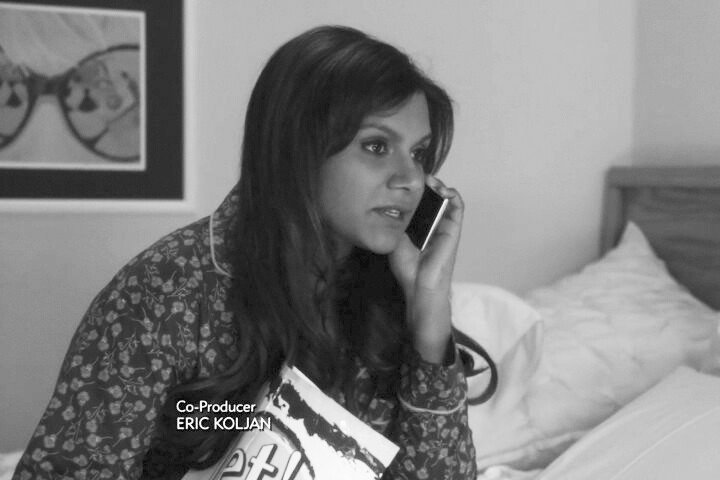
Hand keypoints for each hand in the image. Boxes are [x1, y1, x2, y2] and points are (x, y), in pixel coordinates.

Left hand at [389, 176, 463, 362]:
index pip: (420, 201)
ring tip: (429, 179)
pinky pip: (458, 207)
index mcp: (419, 225)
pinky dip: (453, 195)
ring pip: (447, 198)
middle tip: (417, 174)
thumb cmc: (407, 267)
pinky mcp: (454, 229)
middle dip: (427, 183)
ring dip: (440, 185)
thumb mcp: (395, 239)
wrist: (419, 286)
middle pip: (433, 196)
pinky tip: (443, 190)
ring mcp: (445, 225)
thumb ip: (397, 222)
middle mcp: (433, 223)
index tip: (405, 177)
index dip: (416, 188)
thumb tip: (390, 202)